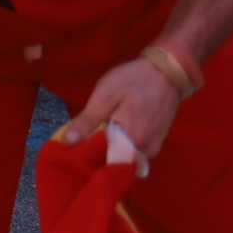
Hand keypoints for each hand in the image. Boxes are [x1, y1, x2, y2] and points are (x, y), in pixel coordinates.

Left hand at [59, 58, 181, 163]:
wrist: (166, 70)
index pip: (104, 162)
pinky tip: (115, 131)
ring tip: (101, 131)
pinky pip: (135, 150)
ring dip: (112, 147)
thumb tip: (66, 143)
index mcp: (133, 141)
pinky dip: (124, 144)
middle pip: (115, 159)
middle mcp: (147, 151)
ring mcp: (154, 147)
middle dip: (100, 152)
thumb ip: (87, 121)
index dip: (88, 156)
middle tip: (88, 136)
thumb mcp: (105, 96)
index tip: (75, 150)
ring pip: (125, 155)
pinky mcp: (158, 141)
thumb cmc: (134, 80)